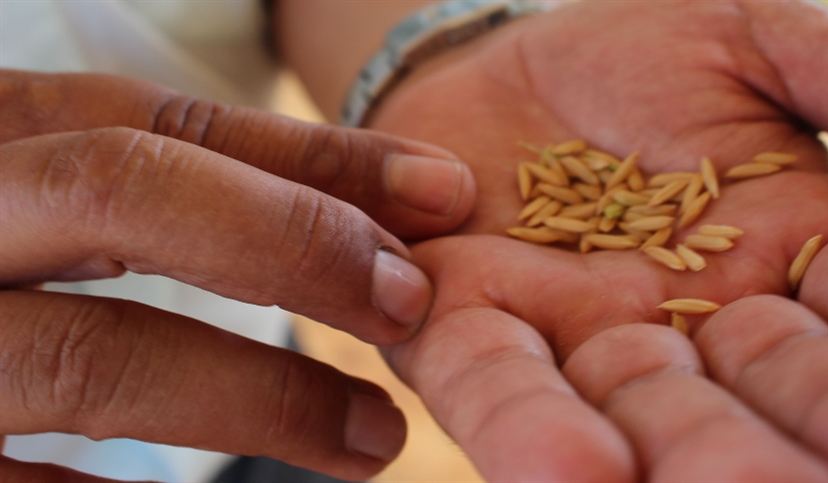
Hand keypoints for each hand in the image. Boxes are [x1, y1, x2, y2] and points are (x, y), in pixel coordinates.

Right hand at [0, 69, 474, 480]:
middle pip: (123, 189)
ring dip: (257, 397)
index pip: (161, 122)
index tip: (442, 192)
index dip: (315, 157)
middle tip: (413, 302)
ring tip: (376, 440)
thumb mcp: (40, 202)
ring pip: (92, 358)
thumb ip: (168, 199)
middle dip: (290, 241)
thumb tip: (368, 227)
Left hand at [368, 1, 827, 480]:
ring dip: (669, 453)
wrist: (501, 68)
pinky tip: (567, 470)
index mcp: (771, 273)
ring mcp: (570, 336)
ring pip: (622, 415)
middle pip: (739, 408)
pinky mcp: (465, 324)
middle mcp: (677, 331)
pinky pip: (489, 382)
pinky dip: (520, 421)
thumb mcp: (751, 45)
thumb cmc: (634, 57)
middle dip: (761, 447)